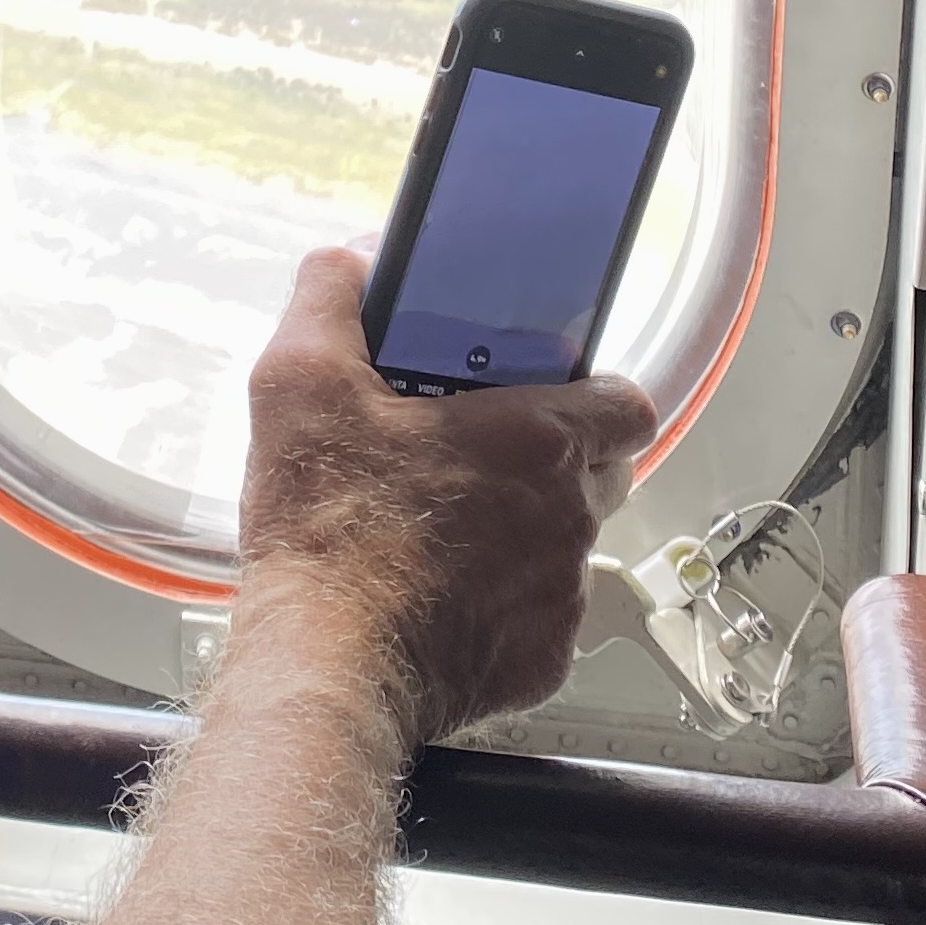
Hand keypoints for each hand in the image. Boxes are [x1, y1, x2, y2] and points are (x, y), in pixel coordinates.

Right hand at [237, 247, 651, 741]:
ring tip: (443, 529)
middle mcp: (570, 517)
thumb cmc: (326, 532)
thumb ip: (331, 297)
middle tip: (475, 455)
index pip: (626, 401)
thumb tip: (351, 261)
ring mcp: (562, 596)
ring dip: (523, 532)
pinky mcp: (542, 663)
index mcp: (539, 441)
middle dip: (554, 460)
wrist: (323, 663)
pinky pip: (539, 617)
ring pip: (568, 546)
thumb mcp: (300, 381)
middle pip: (602, 472)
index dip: (592, 393)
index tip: (542, 394)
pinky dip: (501, 605)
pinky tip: (437, 594)